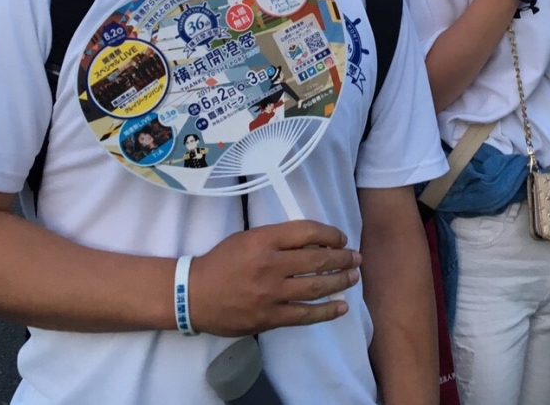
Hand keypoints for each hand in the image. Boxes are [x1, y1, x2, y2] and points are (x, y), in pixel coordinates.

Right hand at [188, 220, 359, 335]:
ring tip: (354, 277)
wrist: (193, 295)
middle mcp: (270, 265)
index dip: (330, 234)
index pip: (307, 232)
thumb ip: (277, 238)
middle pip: (317, 260)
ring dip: (340, 282)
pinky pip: (305, 315)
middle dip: (342, 258)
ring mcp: (271, 294)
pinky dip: (327, 311)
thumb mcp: (247, 238)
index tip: (341, 238)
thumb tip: (313, 242)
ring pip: (316, 287)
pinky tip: (341, 307)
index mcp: (263, 240)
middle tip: (356, 258)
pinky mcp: (270, 318)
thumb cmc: (221, 262)